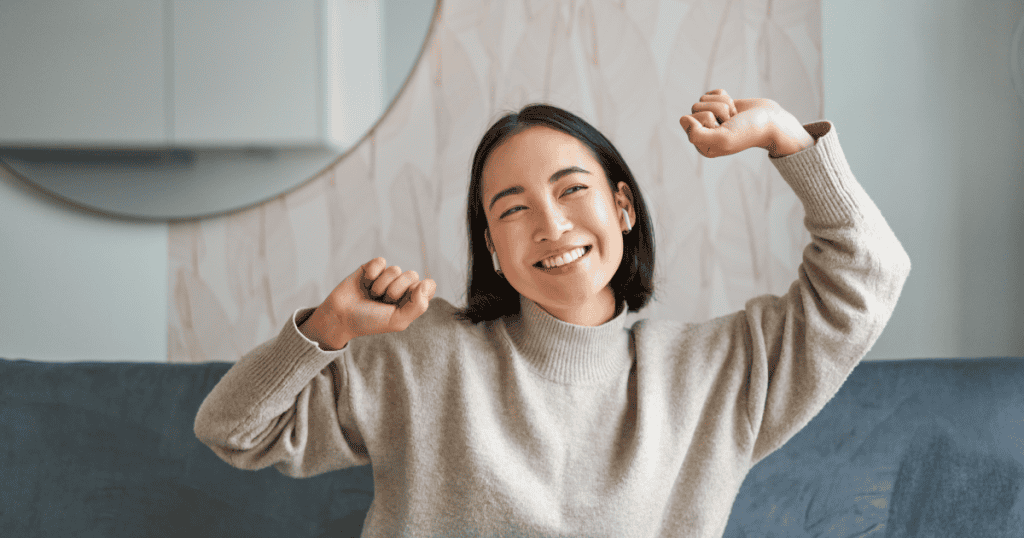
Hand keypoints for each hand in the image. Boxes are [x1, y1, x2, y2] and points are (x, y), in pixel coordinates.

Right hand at [300, 257, 435, 349]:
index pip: (428, 286)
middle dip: (395, 291)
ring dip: (381, 286)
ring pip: (395, 269)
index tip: (404, 303)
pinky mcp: (372, 267)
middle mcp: (402, 286)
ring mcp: (387, 276)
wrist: (340, 316)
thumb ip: (418, 305)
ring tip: (371, 295)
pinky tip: (365, 283)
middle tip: (382, 302)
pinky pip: (380, 262)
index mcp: (412, 300)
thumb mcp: (397, 321)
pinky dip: (371, 274)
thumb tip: (427, 283)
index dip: (418, 293)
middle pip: (412, 275)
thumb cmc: (369, 321)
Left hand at [679, 89, 814, 157]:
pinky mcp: (719, 105)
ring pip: (704, 99)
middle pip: (696, 108)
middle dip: (718, 110)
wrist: (772, 121)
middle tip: (732, 121)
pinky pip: (713, 92)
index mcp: (702, 146)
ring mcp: (711, 118)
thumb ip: (697, 134)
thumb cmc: (749, 131)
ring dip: (724, 104)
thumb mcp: (722, 138)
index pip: (689, 121)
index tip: (724, 128)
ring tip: (735, 116)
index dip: (709, 120)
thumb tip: (682, 119)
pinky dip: (726, 96)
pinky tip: (735, 108)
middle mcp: (704, 133)